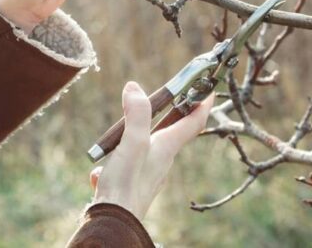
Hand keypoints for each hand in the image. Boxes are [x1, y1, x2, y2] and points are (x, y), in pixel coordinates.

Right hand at [88, 82, 214, 220]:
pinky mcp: (133, 184)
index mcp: (167, 147)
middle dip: (171, 114)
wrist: (113, 222)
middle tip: (167, 97)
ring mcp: (149, 174)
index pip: (194, 122)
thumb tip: (134, 87)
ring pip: (146, 149)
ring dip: (134, 138)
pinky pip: (126, 167)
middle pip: (173, 132)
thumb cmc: (126, 184)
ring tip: (117, 138)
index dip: (203, 103)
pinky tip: (101, 173)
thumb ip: (137, 114)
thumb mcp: (132, 142)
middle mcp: (162, 160)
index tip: (211, 88)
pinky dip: (115, 163)